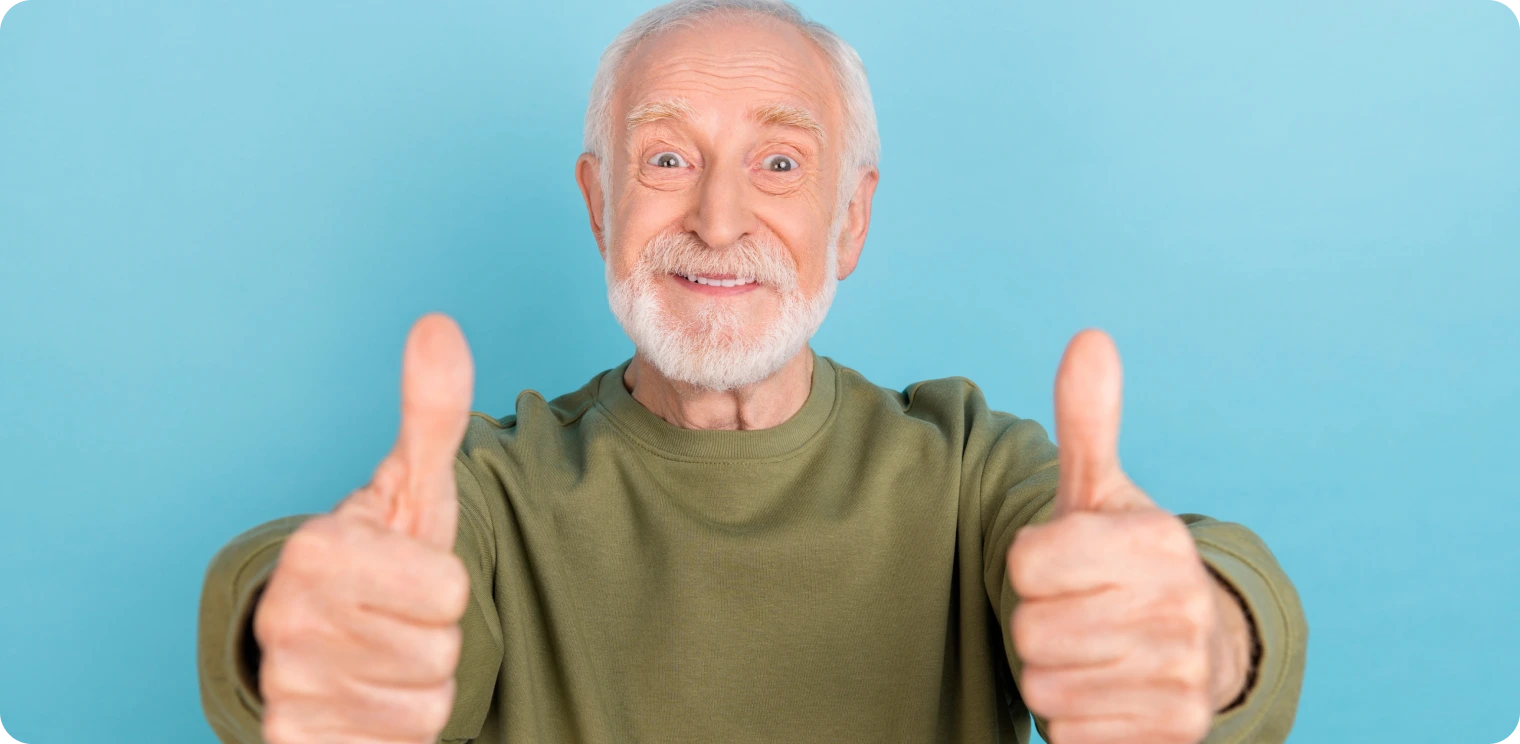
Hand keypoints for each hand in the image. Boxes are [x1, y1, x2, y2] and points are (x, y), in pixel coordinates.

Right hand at [253, 313, 475, 743]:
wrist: (325, 638)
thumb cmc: (380, 559)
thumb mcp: (410, 488)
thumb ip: (430, 413)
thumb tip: (437, 325)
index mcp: (320, 548)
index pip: (449, 592)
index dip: (445, 588)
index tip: (407, 574)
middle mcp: (288, 618)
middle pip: (441, 650)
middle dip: (433, 637)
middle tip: (399, 618)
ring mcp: (287, 685)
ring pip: (423, 705)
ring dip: (419, 685)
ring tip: (386, 654)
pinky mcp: (294, 741)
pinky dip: (396, 733)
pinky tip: (368, 703)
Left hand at [1007, 330, 1250, 743]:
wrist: (1199, 645)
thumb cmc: (1125, 562)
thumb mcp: (1103, 492)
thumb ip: (1088, 421)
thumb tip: (1089, 338)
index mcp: (1157, 540)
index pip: (1025, 560)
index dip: (1029, 565)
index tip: (1063, 563)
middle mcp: (1180, 606)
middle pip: (1030, 627)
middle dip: (1038, 624)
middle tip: (1075, 612)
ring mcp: (1182, 675)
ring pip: (1045, 686)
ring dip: (1052, 674)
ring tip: (1089, 651)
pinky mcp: (1174, 732)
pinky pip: (1071, 737)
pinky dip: (1075, 722)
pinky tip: (1106, 692)